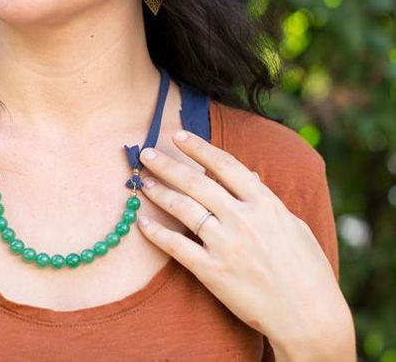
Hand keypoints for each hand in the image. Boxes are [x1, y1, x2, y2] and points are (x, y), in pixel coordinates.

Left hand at [136, 129, 353, 360]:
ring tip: (142, 182)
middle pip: (196, 182)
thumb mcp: (294, 226)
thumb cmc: (308, 270)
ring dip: (158, 192)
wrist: (309, 316)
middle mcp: (242, 219)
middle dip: (168, 164)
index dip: (199, 148)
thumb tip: (250, 175)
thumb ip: (267, 200)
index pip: (225, 165)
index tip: (178, 135)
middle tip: (146, 153)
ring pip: (183, 209)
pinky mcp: (212, 271)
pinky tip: (142, 223)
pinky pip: (176, 246)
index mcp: (265, 204)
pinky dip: (157, 233)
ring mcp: (225, 244)